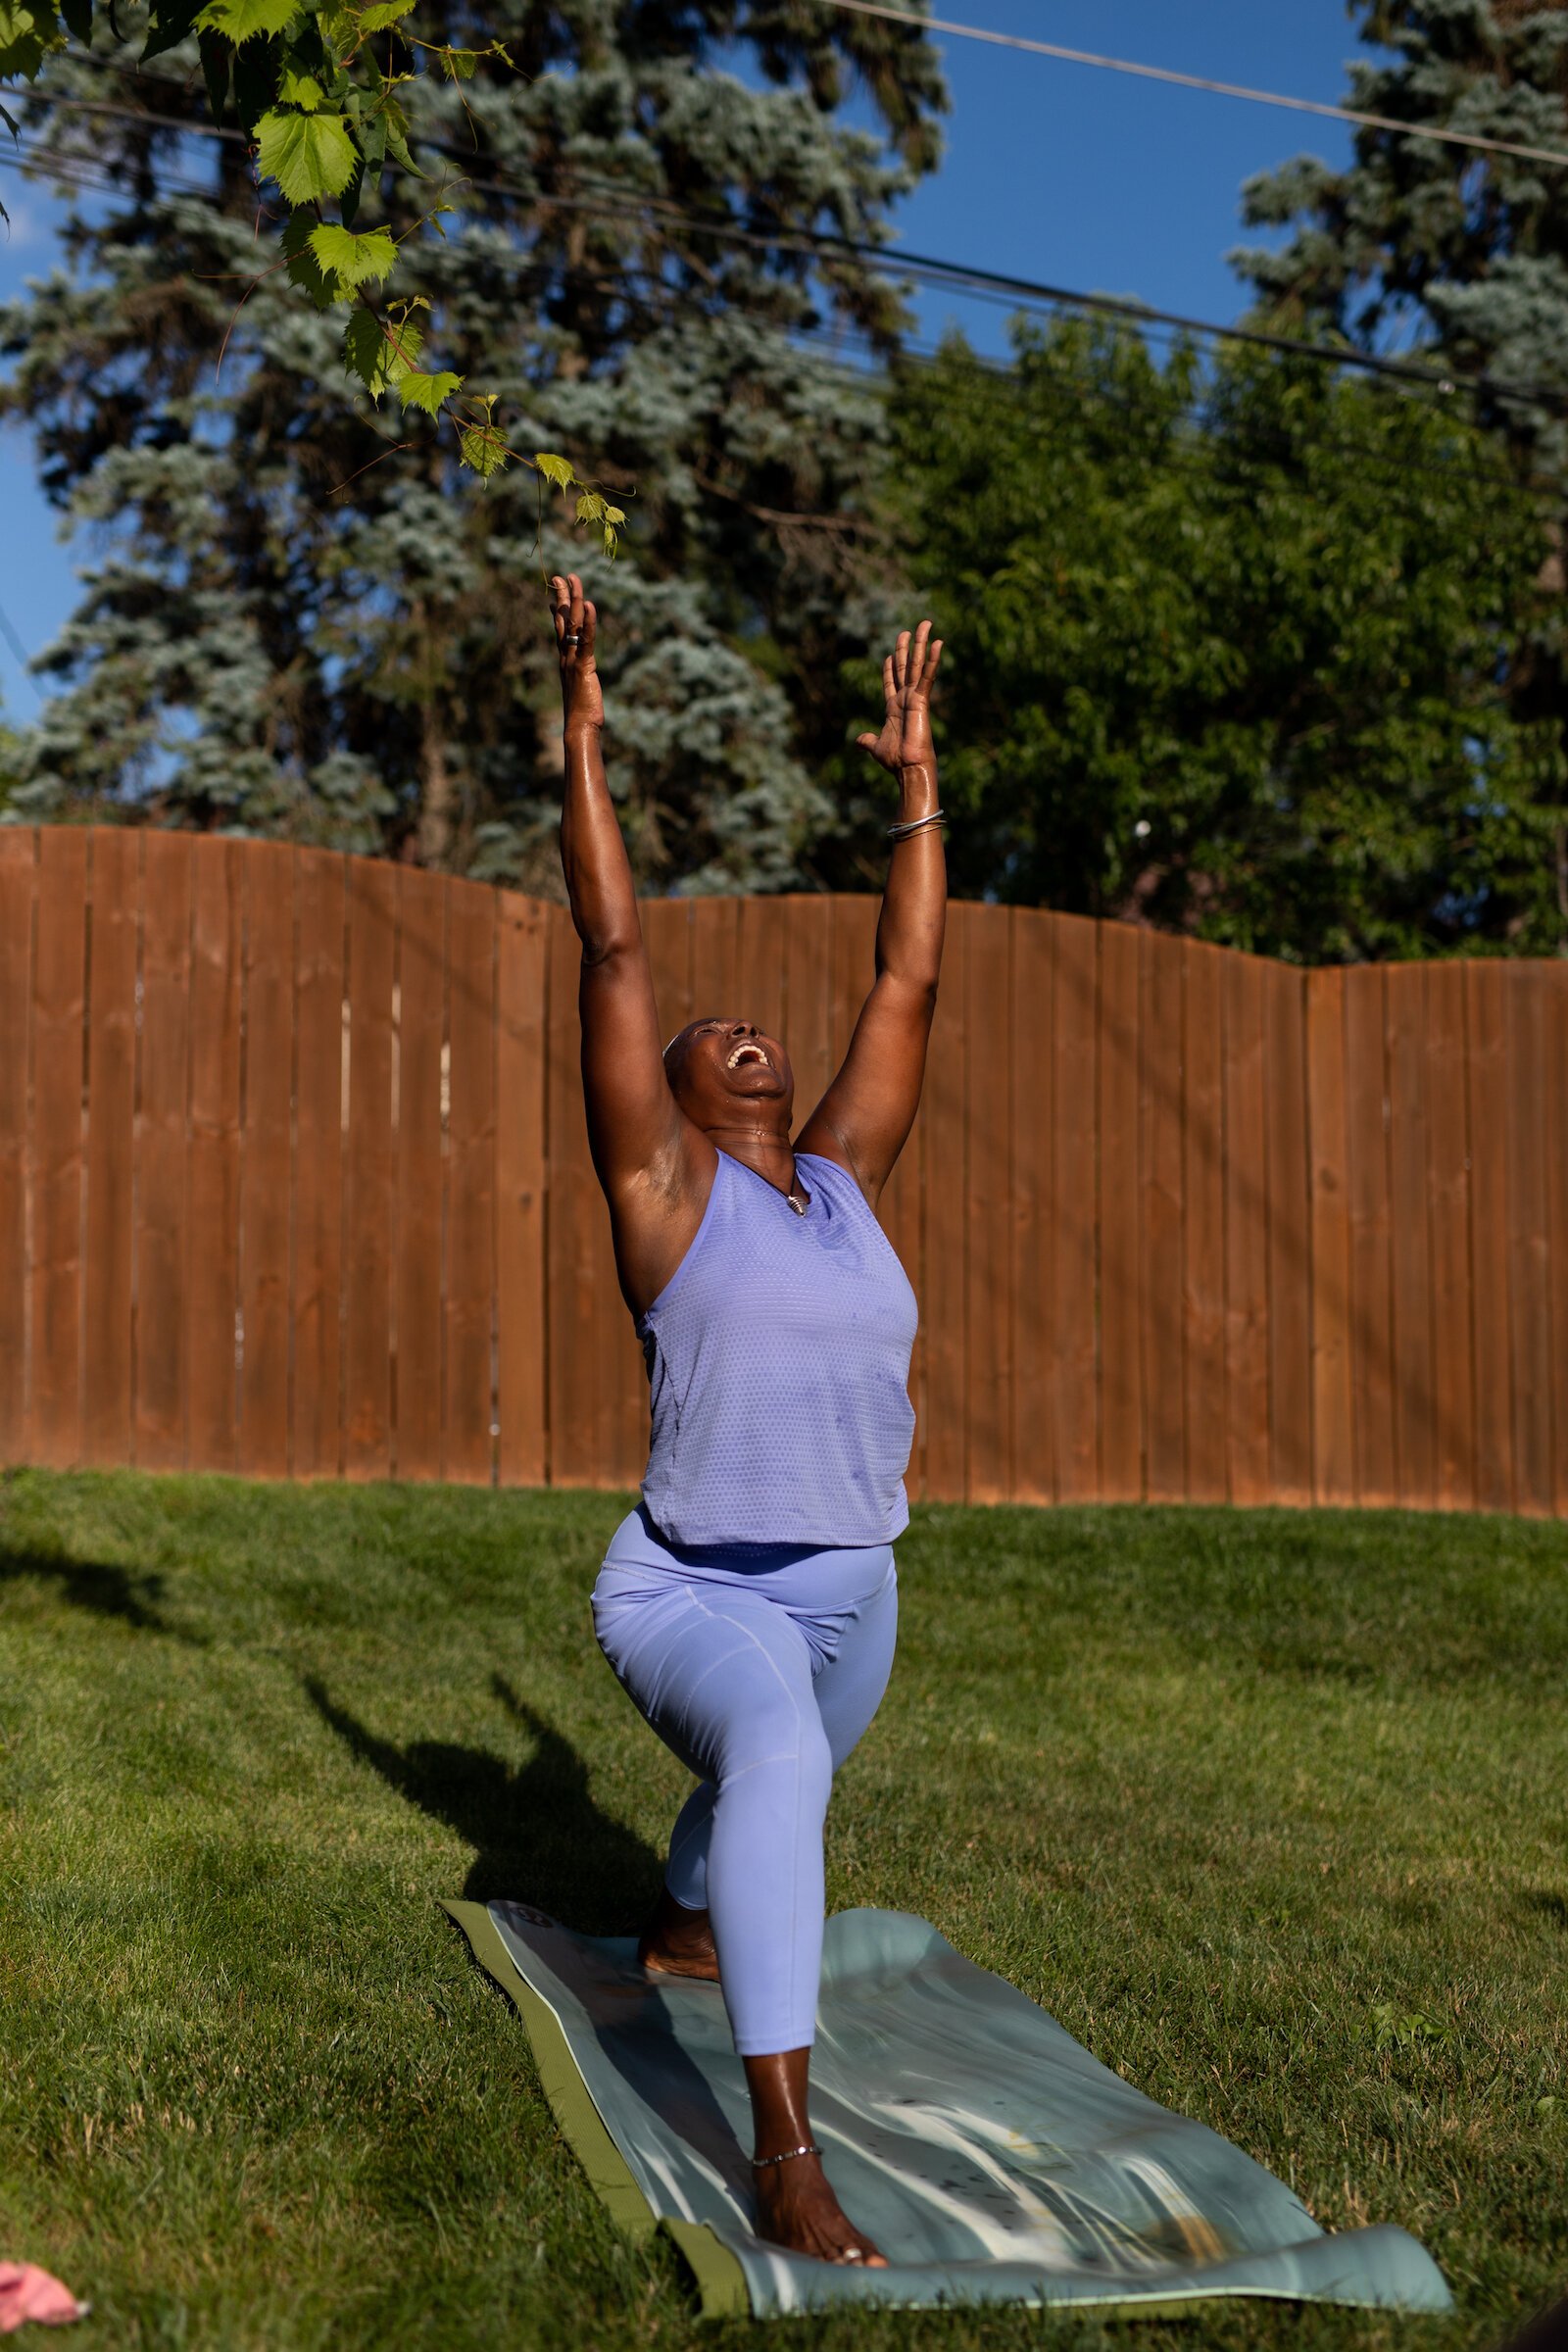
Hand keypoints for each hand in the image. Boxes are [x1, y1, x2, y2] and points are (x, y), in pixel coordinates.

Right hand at [549, 571, 602, 735]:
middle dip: (563, 596)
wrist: (579, 727)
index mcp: (565, 659)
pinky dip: (590, 622)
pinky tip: (590, 605)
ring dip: (574, 599)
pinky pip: (587, 640)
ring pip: (573, 624)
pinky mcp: (583, 666)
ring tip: (574, 579)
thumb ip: (579, 674)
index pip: (560, 629)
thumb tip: (580, 670)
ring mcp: (572, 660)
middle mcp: (565, 656)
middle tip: (561, 576)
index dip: (559, 609)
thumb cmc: (582, 712)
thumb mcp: (579, 686)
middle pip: (563, 620)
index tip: (557, 592)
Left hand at [856, 621, 942, 776]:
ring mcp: (914, 697)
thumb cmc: (895, 760)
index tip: (889, 655)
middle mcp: (905, 699)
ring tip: (925, 624)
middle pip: (906, 667)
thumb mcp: (875, 746)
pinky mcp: (922, 699)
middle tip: (908, 630)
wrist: (908, 767)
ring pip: (918, 665)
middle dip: (906, 648)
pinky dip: (933, 659)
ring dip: (922, 644)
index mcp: (893, 708)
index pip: (891, 682)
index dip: (890, 669)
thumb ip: (867, 741)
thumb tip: (858, 741)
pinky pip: (928, 676)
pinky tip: (938, 643)